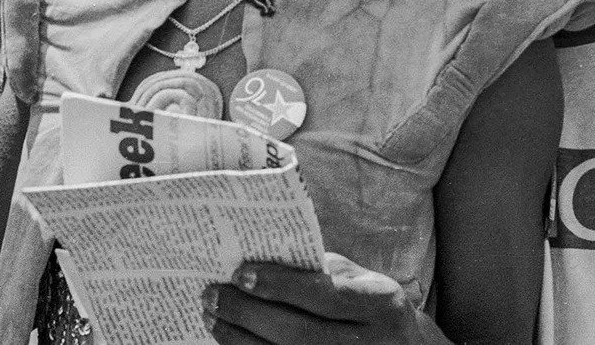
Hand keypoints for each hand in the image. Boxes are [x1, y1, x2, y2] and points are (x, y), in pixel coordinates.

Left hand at [203, 253, 446, 344]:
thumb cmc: (372, 307)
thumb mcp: (362, 282)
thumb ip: (323, 271)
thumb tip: (264, 258)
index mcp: (383, 307)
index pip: (325, 296)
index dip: (281, 285)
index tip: (240, 272)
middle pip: (298, 334)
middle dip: (247, 313)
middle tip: (211, 293)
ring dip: (239, 339)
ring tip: (211, 315)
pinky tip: (229, 339)